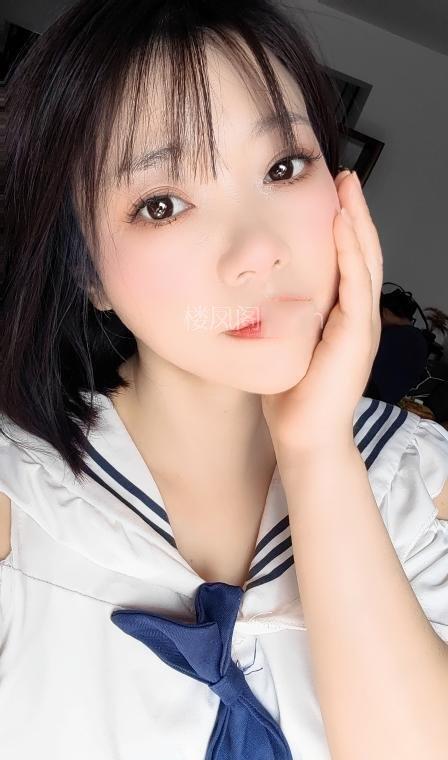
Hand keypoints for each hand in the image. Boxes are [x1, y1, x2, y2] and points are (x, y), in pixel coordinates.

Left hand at [261, 170, 382, 457]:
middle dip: (355, 213)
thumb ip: (283, 319)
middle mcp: (357, 316)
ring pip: (365, 262)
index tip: (330, 196)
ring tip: (348, 189)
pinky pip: (356, 285)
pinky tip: (342, 226)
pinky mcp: (356, 336)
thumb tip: (257, 296)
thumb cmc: (292, 396)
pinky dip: (351, 252)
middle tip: (345, 178)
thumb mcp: (286, 346)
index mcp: (342, 317)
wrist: (305, 437)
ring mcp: (361, 326)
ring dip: (357, 223)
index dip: (343, 228)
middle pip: (363, 253)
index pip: (348, 262)